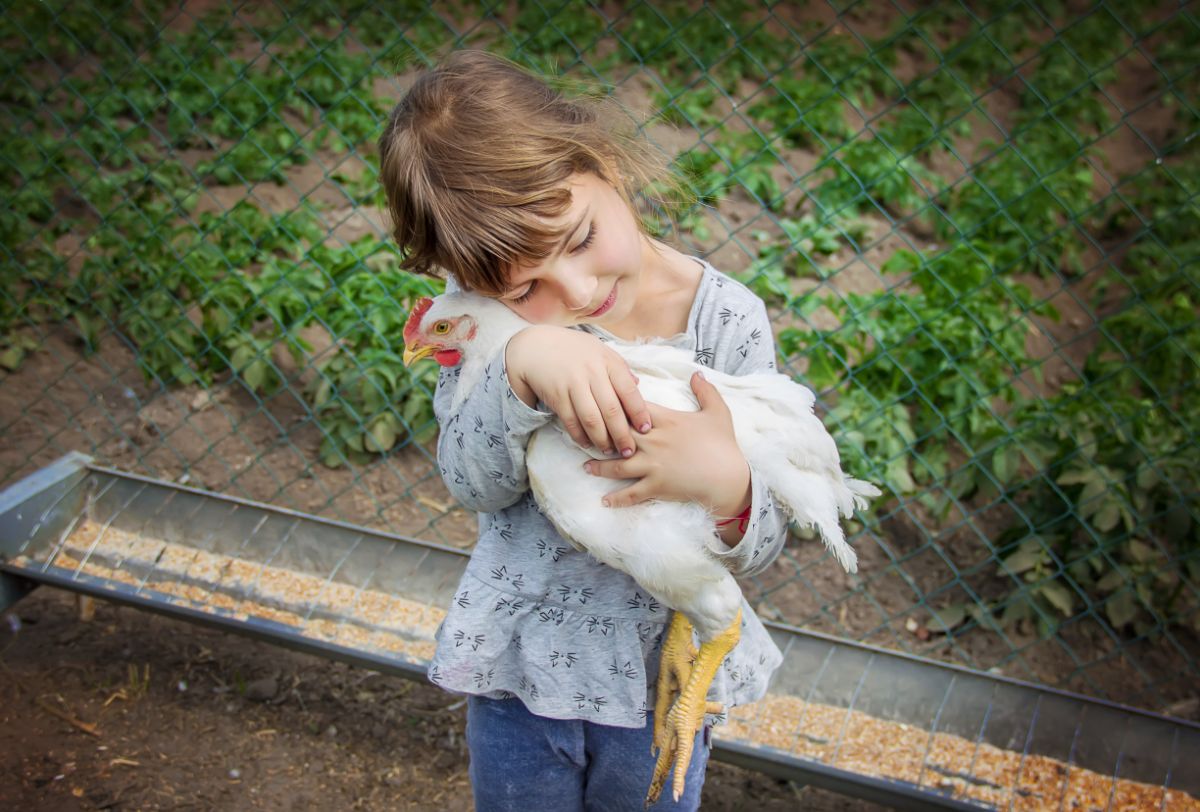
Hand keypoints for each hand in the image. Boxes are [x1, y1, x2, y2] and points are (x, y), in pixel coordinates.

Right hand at [506, 326, 651, 456]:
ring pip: (591, 420)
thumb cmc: (574, 349)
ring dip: (602, 440)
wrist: (536, 347)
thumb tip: (638, 385)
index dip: (639, 413)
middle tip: (629, 451)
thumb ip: (619, 368)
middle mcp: (592, 372)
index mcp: (607, 361)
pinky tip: (588, 444)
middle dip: (622, 435)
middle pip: (611, 410)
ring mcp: (573, 384)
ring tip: (609, 451)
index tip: (646, 429)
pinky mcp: (557, 395)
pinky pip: (571, 421)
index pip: (629, 391)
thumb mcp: (600, 350)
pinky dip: (580, 436)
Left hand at [583, 372, 750, 520]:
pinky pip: (632, 493)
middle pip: (617, 436)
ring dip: (600, 467)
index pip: (633, 409)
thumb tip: (697, 372)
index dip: (616, 405)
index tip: (602, 402)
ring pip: (618, 466)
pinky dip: (617, 498)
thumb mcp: (718, 412)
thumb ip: (706, 390)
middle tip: (584, 435)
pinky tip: (605, 500)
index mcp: (666, 421)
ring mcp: (653, 466)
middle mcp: (654, 442)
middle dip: (599, 435)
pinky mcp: (657, 486)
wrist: (729, 478)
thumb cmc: (723, 444)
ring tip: (586, 467)